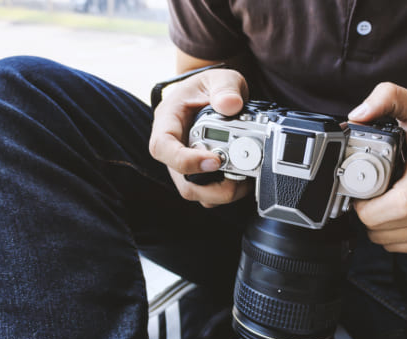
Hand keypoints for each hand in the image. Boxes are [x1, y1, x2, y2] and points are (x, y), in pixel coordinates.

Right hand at [149, 69, 251, 207]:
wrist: (212, 95)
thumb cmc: (209, 87)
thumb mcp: (219, 78)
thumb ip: (225, 87)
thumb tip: (231, 104)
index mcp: (167, 121)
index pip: (162, 147)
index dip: (185, 160)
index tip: (215, 160)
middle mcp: (172, 147)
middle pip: (181, 180)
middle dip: (210, 187)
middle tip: (238, 177)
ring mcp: (185, 164)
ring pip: (195, 191)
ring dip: (221, 193)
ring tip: (244, 179)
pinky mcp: (200, 173)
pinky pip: (208, 193)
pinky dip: (226, 191)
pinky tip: (244, 179)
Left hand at [348, 83, 406, 252]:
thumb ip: (387, 98)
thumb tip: (358, 115)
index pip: (398, 203)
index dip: (368, 204)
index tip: (361, 191)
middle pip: (382, 226)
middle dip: (365, 212)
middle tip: (366, 196)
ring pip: (385, 240)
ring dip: (375, 224)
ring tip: (381, 203)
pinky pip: (397, 247)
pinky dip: (388, 234)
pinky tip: (394, 215)